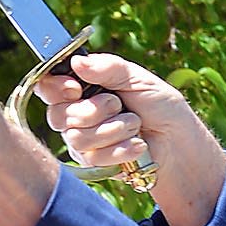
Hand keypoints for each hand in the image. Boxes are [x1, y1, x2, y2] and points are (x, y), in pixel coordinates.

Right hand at [35, 50, 225, 225]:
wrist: (177, 140)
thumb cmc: (159, 105)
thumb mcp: (136, 78)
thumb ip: (108, 68)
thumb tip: (77, 62)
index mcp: (83, 88)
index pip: (48, 87)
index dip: (55, 89)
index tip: (75, 88)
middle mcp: (76, 114)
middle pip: (58, 116)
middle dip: (93, 111)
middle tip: (117, 105)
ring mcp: (82, 140)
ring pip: (76, 138)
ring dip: (112, 130)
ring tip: (135, 125)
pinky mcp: (93, 163)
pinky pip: (93, 157)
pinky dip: (120, 148)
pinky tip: (137, 145)